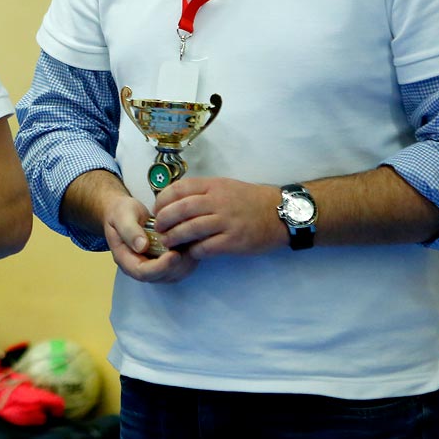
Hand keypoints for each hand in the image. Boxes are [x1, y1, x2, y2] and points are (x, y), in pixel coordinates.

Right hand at [100, 190, 199, 283]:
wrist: (124, 212)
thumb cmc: (121, 213)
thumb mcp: (122, 216)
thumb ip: (129, 230)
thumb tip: (142, 246)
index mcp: (125, 259)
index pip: (142, 272)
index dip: (160, 267)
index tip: (174, 254)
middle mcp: (139, 266)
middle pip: (160, 277)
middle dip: (177, 266)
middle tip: (188, 250)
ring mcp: (152, 265)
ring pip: (172, 275)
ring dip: (185, 264)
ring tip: (192, 246)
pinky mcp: (163, 261)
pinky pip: (178, 268)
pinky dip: (188, 260)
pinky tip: (192, 245)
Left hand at [149, 177, 286, 257]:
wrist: (281, 213)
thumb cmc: (250, 200)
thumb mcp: (225, 186)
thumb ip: (202, 192)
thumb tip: (174, 201)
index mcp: (214, 186)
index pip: (179, 188)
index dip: (163, 200)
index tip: (157, 210)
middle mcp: (218, 201)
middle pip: (180, 209)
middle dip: (164, 220)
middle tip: (158, 228)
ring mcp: (227, 221)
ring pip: (190, 229)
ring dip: (174, 237)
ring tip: (168, 242)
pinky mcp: (234, 240)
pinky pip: (206, 247)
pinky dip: (194, 251)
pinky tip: (190, 252)